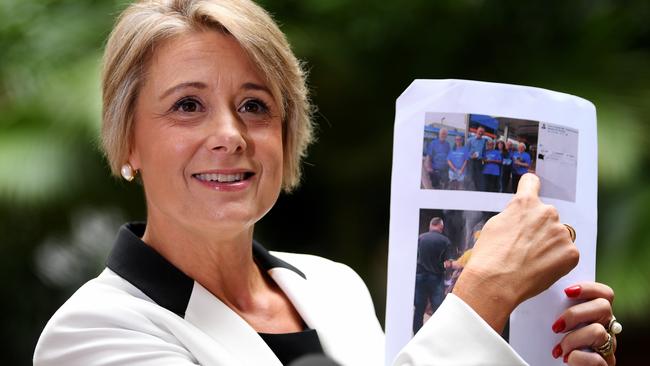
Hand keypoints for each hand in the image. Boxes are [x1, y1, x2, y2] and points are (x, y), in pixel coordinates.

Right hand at [453, 173, 578, 331]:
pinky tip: (540, 268)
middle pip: (546, 215)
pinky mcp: (571, 253)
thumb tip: (520, 217)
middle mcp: (547, 212)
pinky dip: (556, 261)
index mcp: (525, 203)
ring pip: (557, 236)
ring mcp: (561, 233)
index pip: (532, 183)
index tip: (530, 194)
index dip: (529, 189)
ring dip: (548, 245)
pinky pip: (566, 253)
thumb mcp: (494, 225)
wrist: (495, 283)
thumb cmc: (489, 256)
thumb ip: (513, 215)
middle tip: (524, 246)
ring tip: (530, 261)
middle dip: (538, 227)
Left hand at [552, 282, 616, 364]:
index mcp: (595, 314)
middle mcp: (606, 328)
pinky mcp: (605, 365)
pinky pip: (597, 359)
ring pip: (598, 332)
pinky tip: (567, 359)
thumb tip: (541, 291)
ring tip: (558, 348)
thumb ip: (558, 309)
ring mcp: (608, 346)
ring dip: (572, 340)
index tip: (566, 292)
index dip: (589, 288)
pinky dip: (578, 359)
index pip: (604, 294)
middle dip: (575, 314)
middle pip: (603, 307)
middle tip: (556, 326)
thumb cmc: (553, 344)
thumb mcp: (556, 324)